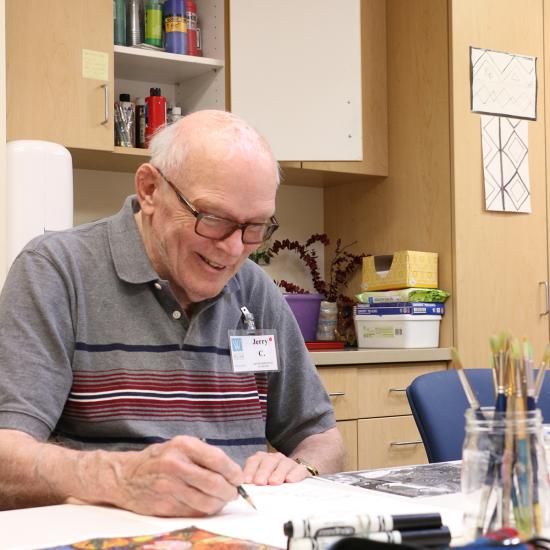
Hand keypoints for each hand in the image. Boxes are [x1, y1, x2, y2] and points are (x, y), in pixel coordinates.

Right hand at [112, 435, 243, 516]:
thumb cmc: (158, 459)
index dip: (233, 471)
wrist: (124, 477)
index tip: (239, 478)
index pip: (217, 459)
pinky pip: (194, 512)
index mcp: (182, 445)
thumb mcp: (179, 446)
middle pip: (214, 483)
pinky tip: (205, 505)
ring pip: (206, 502)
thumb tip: (232, 472)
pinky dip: (205, 511)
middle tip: (233, 492)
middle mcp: (175, 465)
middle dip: (230, 491)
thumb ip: (203, 455)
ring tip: (221, 499)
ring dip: (219, 503)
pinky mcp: (164, 506)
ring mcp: (168, 487)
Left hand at [243, 451, 309, 484]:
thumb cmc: (272, 480)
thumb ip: (252, 483)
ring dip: (278, 473)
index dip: (250, 470)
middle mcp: (274, 458)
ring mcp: (288, 462)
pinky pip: (298, 469)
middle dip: (263, 472)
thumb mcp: (261, 480)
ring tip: (274, 482)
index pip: (254, 461)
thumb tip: (241, 492)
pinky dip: (294, 474)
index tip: (247, 481)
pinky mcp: (300, 468)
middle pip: (268, 462)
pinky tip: (290, 480)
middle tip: (259, 482)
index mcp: (262, 459)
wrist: (294, 473)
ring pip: (283, 464)